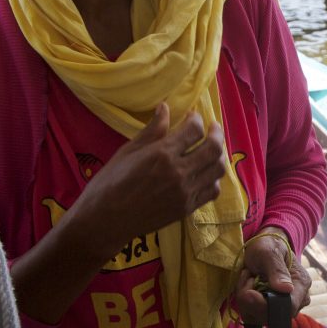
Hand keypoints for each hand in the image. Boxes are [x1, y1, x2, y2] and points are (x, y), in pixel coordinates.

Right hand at [66, 103, 227, 261]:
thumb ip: (152, 130)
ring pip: (218, 169)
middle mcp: (179, 172)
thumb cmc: (111, 182)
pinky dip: (214, 178)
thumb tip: (165, 107)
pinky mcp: (187, 208)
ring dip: (219, 155)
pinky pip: (213, 190)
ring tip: (212, 149)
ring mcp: (186, 192)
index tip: (192, 117)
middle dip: (217, 133)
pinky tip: (206, 173)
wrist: (107, 220)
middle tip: (213, 128)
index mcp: (162, 154)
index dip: (197, 119)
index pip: (194, 130)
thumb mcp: (129, 151)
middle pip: (214, 148)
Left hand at [233, 227, 309, 323]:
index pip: (287, 307)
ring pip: (257, 317)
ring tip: (248, 277)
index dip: (265, 305)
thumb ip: (277, 270)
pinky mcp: (268, 311)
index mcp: (301, 285)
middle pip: (270, 315)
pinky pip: (252, 315)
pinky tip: (247, 286)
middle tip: (247, 276)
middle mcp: (296, 301)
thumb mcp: (269, 252)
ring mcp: (281, 308)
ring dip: (245, 298)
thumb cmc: (268, 245)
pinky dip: (244, 302)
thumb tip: (286, 289)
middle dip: (251, 299)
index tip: (249, 292)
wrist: (264, 247)